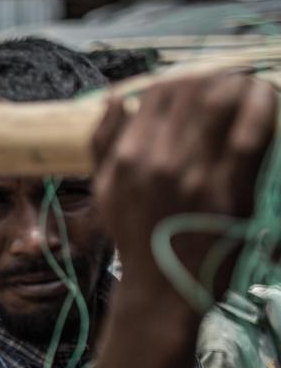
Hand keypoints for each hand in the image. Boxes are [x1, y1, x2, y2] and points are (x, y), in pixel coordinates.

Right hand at [92, 71, 275, 310]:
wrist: (162, 290)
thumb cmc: (135, 238)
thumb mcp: (104, 190)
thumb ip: (103, 143)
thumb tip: (115, 99)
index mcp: (129, 157)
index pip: (158, 91)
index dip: (184, 78)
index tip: (200, 85)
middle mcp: (159, 160)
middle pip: (191, 89)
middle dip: (217, 77)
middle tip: (232, 83)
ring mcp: (196, 174)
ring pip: (222, 101)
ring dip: (241, 86)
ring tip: (251, 89)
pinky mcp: (231, 190)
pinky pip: (252, 134)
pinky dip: (264, 108)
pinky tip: (268, 100)